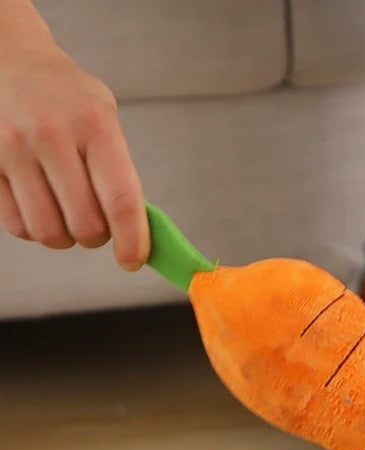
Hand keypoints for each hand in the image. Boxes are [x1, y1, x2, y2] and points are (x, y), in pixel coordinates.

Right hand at [0, 45, 148, 269]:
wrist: (9, 60)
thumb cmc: (67, 98)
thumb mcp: (105, 119)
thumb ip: (121, 174)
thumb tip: (138, 234)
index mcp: (93, 124)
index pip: (122, 202)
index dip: (133, 242)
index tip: (133, 260)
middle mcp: (50, 133)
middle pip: (86, 226)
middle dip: (98, 237)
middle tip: (98, 223)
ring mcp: (12, 147)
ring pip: (49, 232)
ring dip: (66, 237)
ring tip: (69, 214)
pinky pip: (17, 225)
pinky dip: (35, 229)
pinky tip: (41, 206)